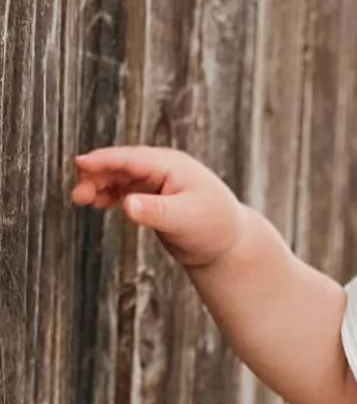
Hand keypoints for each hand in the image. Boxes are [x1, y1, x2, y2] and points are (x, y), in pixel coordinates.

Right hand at [71, 145, 245, 267]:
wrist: (229, 245)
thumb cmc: (214, 228)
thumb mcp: (184, 219)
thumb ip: (155, 211)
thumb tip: (127, 204)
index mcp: (172, 165)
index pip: (131, 159)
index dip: (103, 160)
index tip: (79, 164)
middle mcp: (163, 168)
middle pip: (121, 165)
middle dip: (96, 175)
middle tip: (78, 195)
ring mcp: (158, 181)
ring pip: (120, 177)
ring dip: (100, 185)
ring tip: (82, 200)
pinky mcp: (155, 196)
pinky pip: (125, 189)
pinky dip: (110, 194)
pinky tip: (98, 203)